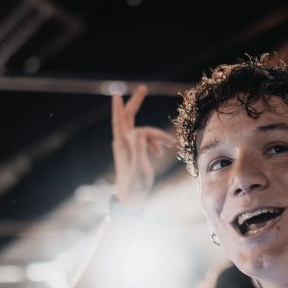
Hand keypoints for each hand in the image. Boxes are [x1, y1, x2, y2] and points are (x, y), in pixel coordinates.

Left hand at [112, 84, 175, 207]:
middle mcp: (124, 142)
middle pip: (128, 117)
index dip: (119, 106)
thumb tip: (138, 131)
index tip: (117, 93)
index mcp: (122, 144)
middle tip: (143, 88)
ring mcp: (129, 146)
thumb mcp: (139, 166)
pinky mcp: (135, 152)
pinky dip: (155, 144)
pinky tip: (161, 153)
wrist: (132, 199)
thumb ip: (138, 148)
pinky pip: (146, 141)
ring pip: (144, 132)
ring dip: (157, 136)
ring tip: (170, 146)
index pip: (120, 120)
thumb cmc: (135, 185)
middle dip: (136, 103)